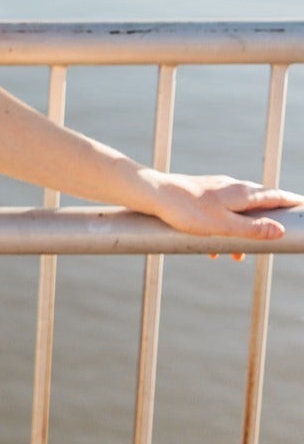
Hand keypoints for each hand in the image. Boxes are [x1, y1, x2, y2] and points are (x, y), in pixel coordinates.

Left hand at [142, 172, 303, 261]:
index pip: (274, 196)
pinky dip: (223, 229)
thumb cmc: (188, 211)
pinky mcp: (201, 194)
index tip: (302, 206)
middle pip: (258, 204)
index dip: (290, 202)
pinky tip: (211, 246)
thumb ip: (252, 229)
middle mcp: (232, 187)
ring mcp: (216, 189)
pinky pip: (220, 213)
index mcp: (242, 193)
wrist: (155, 194)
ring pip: (237, 211)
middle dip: (266, 223)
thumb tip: (278, 231)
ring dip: (241, 232)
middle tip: (273, 238)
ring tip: (236, 255)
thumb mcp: (224, 226)